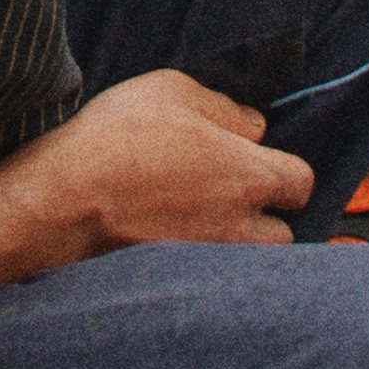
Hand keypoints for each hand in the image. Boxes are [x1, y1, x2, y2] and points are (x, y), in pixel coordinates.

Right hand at [22, 68, 314, 258]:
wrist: (67, 198)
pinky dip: (206, 260)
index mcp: (247, 175)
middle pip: (284, 234)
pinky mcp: (180, 278)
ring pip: (249, 260)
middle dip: (269, 215)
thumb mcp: (173, 90)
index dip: (286, 168)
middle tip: (235, 191)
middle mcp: (238, 225)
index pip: (301, 182)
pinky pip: (212, 274)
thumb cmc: (120, 137)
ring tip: (206, 217)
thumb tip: (253, 126)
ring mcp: (209, 258)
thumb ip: (224, 107)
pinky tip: (176, 233)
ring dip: (241, 242)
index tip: (260, 157)